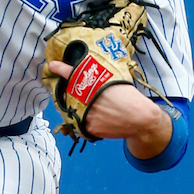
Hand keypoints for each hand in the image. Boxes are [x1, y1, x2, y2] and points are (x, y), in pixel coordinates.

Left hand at [47, 60, 172, 156]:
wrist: (140, 119)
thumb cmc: (131, 98)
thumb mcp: (116, 82)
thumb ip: (99, 82)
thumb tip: (89, 80)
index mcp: (95, 84)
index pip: (74, 74)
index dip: (61, 69)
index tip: (53, 65)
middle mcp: (88, 98)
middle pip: (71, 94)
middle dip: (71, 94)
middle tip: (82, 95)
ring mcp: (87, 114)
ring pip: (75, 110)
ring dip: (79, 108)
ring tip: (96, 109)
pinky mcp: (89, 127)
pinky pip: (82, 123)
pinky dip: (89, 121)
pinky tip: (101, 119)